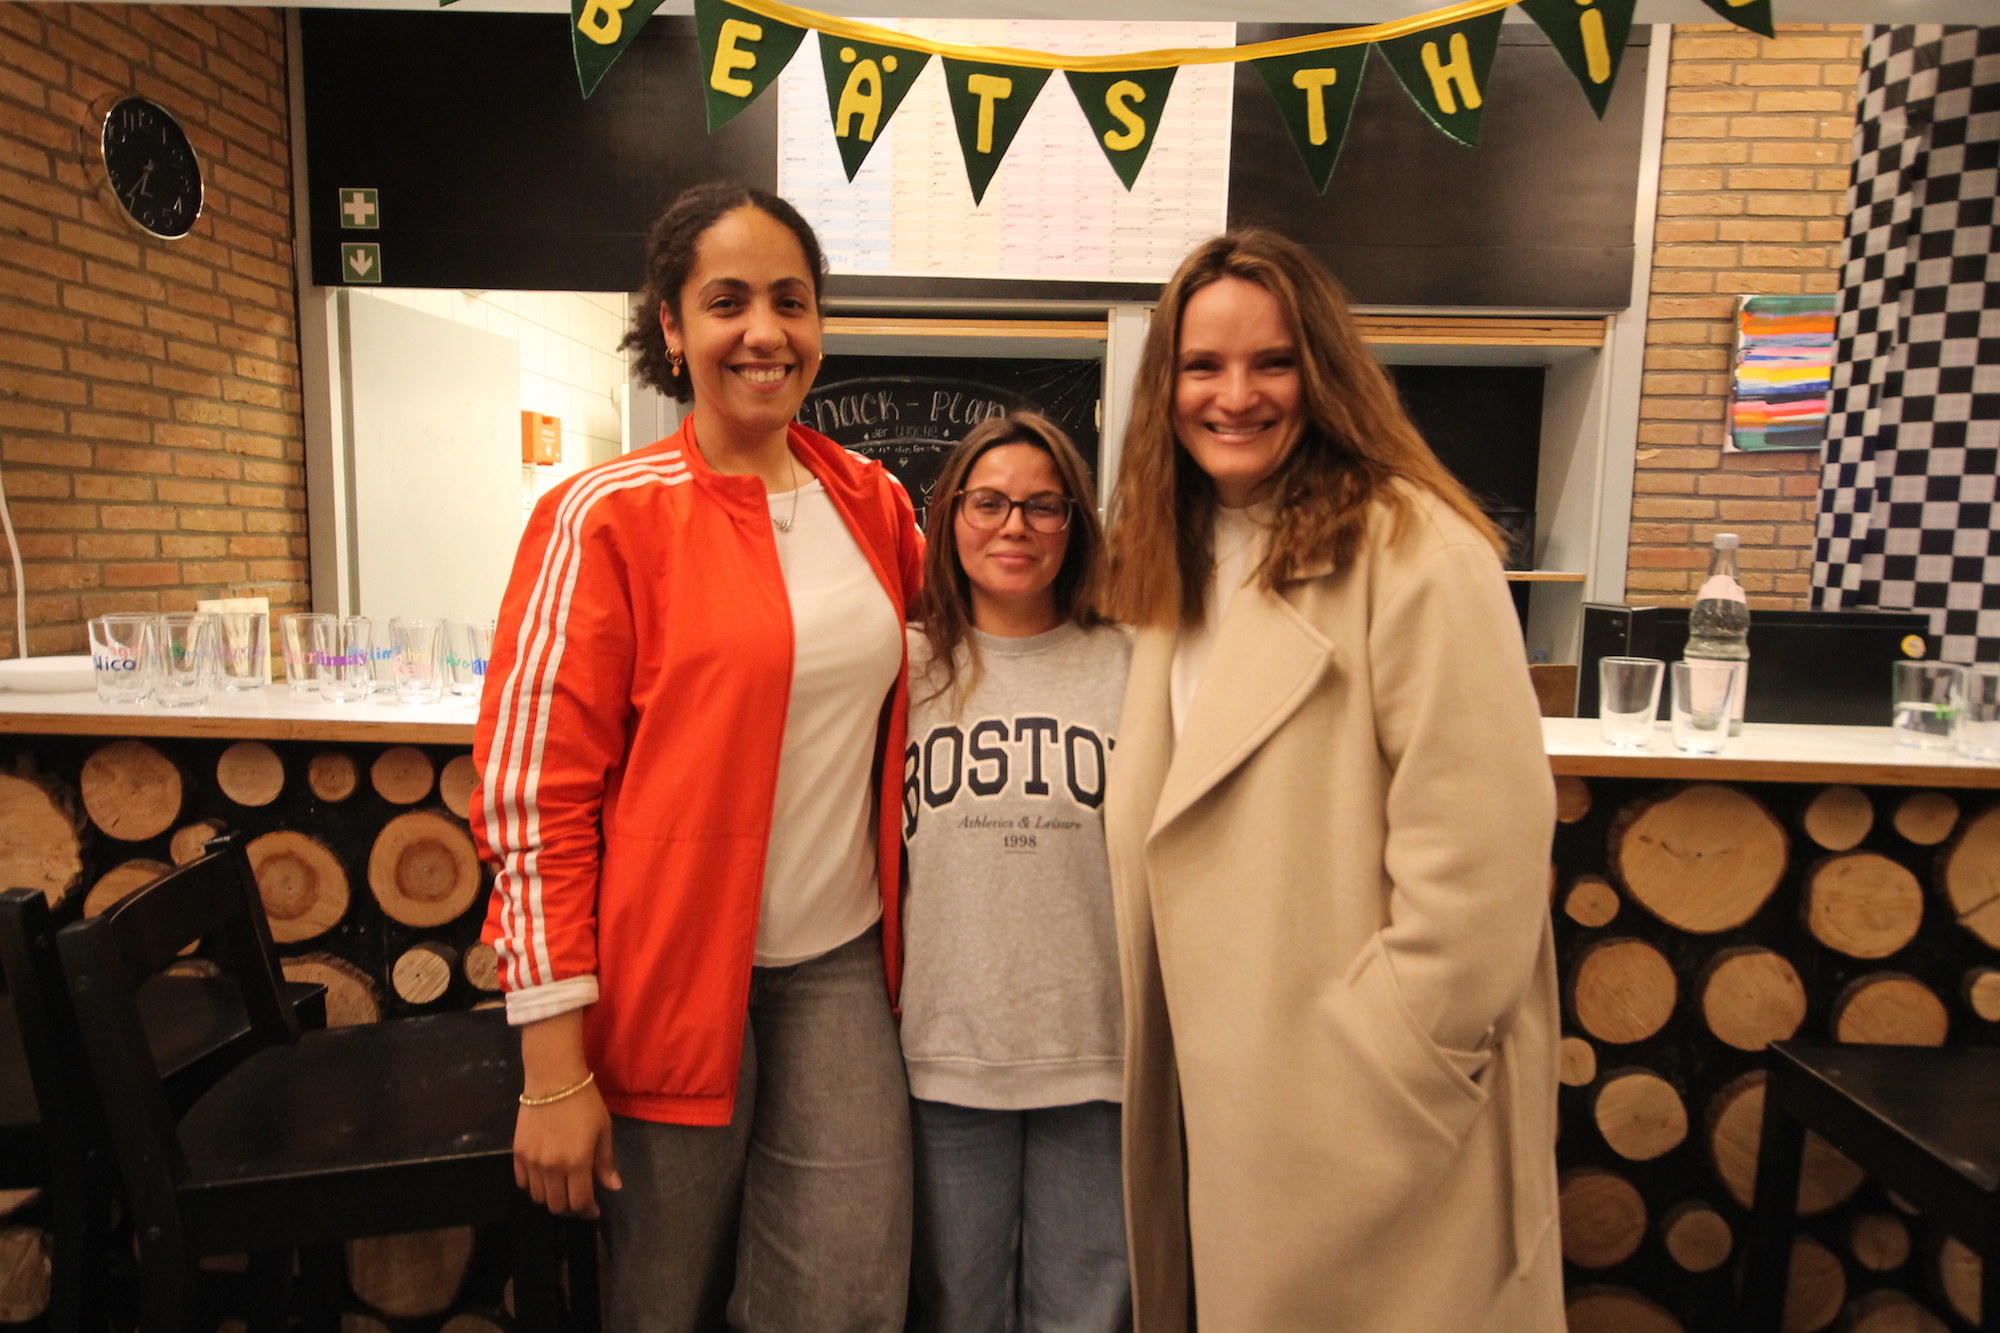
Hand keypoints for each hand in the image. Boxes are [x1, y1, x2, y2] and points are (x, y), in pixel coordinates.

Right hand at [514, 1010, 620, 1217]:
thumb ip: (605, 1162)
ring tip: (562, 1189)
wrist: (553, 1079)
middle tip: (578, 1201)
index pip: (580, 1201)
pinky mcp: (518, 1153)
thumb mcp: (603, 1130)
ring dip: (552, 1199)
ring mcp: (532, 1161)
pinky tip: (544, 1179)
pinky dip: (533, 1187)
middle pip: (557, 1205)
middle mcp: (552, 1167)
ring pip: (538, 1197)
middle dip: (570, 1209)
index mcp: (577, 1162)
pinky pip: (522, 1182)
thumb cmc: (585, 1102)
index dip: (588, 1212)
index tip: (594, 1211)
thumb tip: (612, 1187)